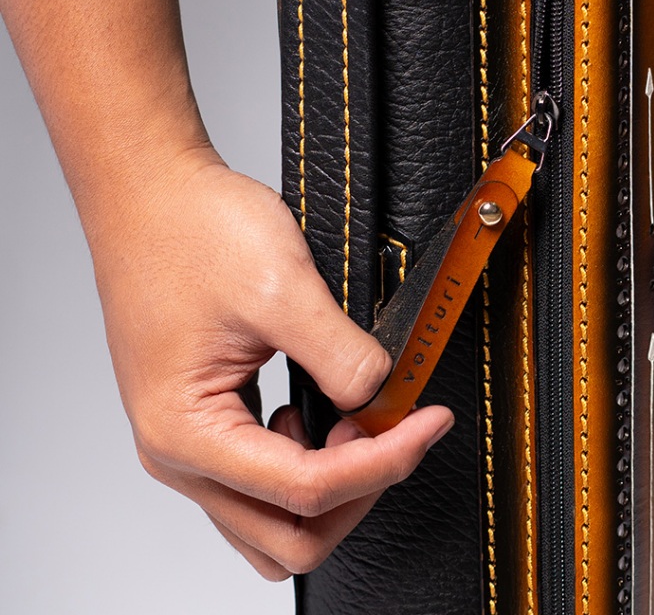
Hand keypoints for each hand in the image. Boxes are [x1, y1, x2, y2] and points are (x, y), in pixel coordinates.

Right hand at [86, 150, 452, 579]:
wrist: (151, 191)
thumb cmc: (192, 230)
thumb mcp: (282, 288)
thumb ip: (341, 355)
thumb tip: (383, 397)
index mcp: (187, 433)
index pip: (306, 490)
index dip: (384, 461)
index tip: (429, 423)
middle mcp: (178, 452)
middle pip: (286, 535)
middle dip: (357, 492)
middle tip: (399, 432)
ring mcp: (186, 439)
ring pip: (271, 517)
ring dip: (330, 486)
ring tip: (361, 424)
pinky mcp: (201, 416)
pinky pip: (260, 476)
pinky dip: (305, 462)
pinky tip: (323, 413)